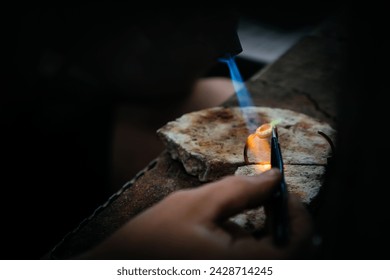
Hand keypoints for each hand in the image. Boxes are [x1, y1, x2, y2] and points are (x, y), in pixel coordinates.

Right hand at [79, 168, 313, 258]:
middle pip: (290, 251)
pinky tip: (230, 228)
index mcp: (243, 267)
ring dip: (268, 229)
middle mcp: (246, 276)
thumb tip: (273, 177)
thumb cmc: (151, 241)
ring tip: (243, 210)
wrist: (122, 267)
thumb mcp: (196, 206)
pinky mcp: (227, 273)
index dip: (298, 213)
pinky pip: (254, 260)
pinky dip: (253, 241)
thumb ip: (239, 190)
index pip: (299, 244)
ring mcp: (236, 276)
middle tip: (266, 195)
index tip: (283, 190)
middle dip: (282, 219)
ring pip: (272, 256)